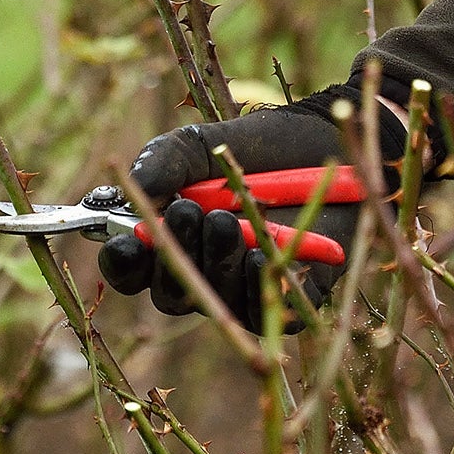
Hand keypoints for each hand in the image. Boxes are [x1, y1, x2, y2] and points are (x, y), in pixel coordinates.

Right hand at [97, 85, 410, 327]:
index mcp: (176, 238)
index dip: (123, 263)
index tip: (125, 240)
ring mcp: (244, 288)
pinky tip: (256, 253)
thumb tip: (124, 195)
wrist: (329, 144)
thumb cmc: (262, 146)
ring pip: (212, 300)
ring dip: (213, 261)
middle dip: (172, 254)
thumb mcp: (204, 145)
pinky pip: (261, 309)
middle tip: (187, 211)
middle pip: (169, 293)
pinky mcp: (288, 298)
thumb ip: (163, 164)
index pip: (135, 268)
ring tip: (224, 220)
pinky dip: (253, 282)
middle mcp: (206, 270)